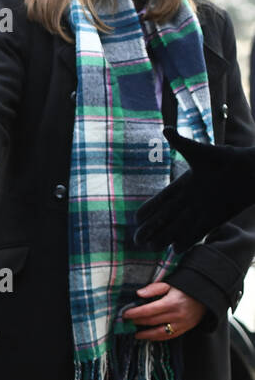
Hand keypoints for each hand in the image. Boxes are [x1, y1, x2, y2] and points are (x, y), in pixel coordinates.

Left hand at [121, 280, 206, 339]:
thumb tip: (139, 293)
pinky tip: (150, 337)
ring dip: (146, 334)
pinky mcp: (185, 329)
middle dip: (138, 322)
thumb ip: (154, 288)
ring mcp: (181, 324)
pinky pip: (169, 336)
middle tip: (127, 323)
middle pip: (152, 321)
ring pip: (159, 332)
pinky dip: (158, 338)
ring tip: (136, 334)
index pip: (148, 310)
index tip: (125, 314)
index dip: (135, 313)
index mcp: (171, 302)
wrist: (207, 294)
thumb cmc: (187, 287)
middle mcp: (176, 315)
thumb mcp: (171, 284)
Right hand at [134, 127, 254, 250]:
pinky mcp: (213, 219)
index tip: (137, 219)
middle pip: (166, 218)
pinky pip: (196, 233)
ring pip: (178, 227)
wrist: (249, 172)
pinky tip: (175, 250)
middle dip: (152, 228)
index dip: (149, 209)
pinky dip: (187, 241)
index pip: (161, 200)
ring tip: (150, 247)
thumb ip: (181, 143)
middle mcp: (189, 200)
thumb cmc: (226, 158)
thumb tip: (165, 129)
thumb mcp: (200, 151)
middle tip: (137, 240)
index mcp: (183, 185)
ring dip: (165, 238)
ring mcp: (200, 211)